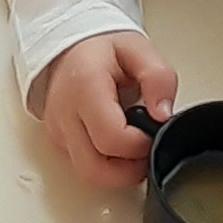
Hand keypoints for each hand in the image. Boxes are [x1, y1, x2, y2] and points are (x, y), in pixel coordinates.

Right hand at [36, 31, 178, 188]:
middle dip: (130, 169)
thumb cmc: (104, 49)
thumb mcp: (139, 49)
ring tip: (135, 147)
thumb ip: (158, 78)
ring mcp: (58, 132)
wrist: (71, 48)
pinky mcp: (58, 143)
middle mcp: (65, 114)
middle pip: (96, 169)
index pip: (112, 138)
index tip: (154, 129)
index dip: (140, 145)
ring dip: (118, 172)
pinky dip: (106, 164)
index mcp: (85, 86)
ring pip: (88, 174)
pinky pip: (83, 167)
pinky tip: (118, 144)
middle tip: (147, 147)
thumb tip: (163, 114)